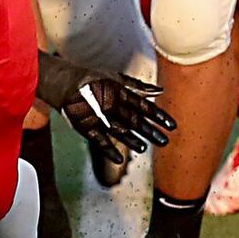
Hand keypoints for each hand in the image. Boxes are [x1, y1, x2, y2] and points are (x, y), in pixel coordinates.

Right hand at [35, 51, 176, 164]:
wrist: (66, 83)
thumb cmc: (94, 79)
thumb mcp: (117, 78)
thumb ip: (138, 87)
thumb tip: (159, 90)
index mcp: (121, 93)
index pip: (144, 106)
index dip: (158, 116)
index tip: (172, 125)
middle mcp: (112, 105)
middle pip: (135, 120)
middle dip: (150, 131)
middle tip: (164, 141)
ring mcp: (99, 117)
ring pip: (119, 131)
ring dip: (132, 140)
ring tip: (144, 148)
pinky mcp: (86, 127)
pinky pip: (99, 140)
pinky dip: (108, 150)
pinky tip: (119, 159)